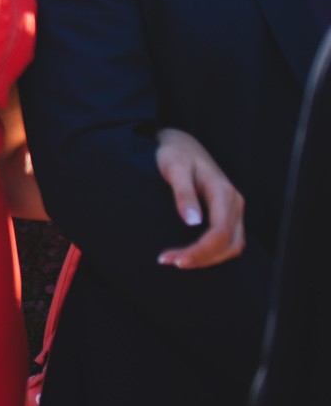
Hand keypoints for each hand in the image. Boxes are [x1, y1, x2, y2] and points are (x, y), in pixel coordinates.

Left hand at [155, 126, 244, 268]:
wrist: (182, 143)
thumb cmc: (176, 153)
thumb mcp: (175, 168)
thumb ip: (183, 194)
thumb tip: (193, 222)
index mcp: (223, 192)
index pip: (220, 232)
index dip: (201, 250)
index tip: (177, 259)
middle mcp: (234, 203)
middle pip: (229, 244)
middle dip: (202, 258)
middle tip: (170, 261)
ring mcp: (233, 209)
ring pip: (232, 246)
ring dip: (208, 259)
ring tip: (177, 261)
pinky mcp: (227, 213)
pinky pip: (228, 240)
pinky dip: (212, 252)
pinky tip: (190, 254)